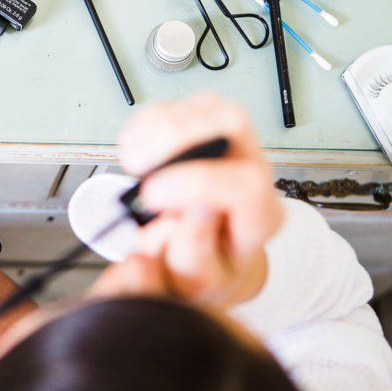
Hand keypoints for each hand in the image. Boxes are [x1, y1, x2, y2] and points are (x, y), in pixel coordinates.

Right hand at [111, 94, 281, 306]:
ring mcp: (232, 145)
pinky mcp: (205, 128)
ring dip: (159, 127)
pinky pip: (181, 106)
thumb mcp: (194, 285)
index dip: (197, 183)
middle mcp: (253, 171)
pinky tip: (133, 148)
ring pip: (208, 107)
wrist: (206, 258)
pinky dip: (148, 121)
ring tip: (131, 160)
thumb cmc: (204, 269)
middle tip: (137, 164)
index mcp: (260, 217)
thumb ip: (189, 259)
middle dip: (176, 135)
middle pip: (233, 123)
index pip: (246, 185)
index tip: (151, 195)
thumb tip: (182, 220)